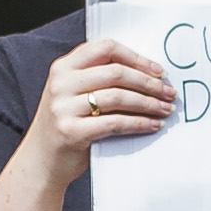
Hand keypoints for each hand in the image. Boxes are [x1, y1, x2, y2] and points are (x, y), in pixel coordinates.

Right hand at [28, 32, 179, 179]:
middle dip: (149, 83)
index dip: (137, 58)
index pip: (105, 49)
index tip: (159, 71)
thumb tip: (148, 74)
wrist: (41, 162)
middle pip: (116, 73)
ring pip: (118, 97)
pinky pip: (115, 123)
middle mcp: (61, 83)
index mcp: (63, 67)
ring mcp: (63, 107)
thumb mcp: (73, 93)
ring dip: (148, 103)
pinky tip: (152, 125)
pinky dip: (139, 123)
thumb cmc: (66, 125)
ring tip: (165, 110)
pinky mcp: (71, 131)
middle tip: (170, 92)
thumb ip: (97, 78)